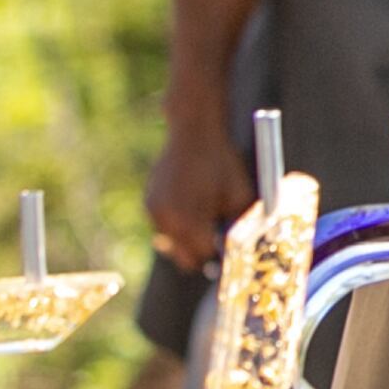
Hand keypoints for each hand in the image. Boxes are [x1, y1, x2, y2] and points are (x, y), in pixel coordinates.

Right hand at [142, 109, 253, 275]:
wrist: (194, 131)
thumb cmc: (222, 162)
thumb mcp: (239, 196)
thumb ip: (237, 227)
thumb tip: (238, 250)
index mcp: (189, 221)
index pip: (202, 257)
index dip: (218, 256)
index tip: (227, 251)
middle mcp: (166, 221)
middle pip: (184, 257)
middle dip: (201, 252)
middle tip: (217, 240)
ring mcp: (154, 212)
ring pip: (173, 242)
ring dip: (188, 237)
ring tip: (204, 210)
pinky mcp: (148, 203)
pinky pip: (165, 225)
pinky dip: (177, 222)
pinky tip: (191, 200)